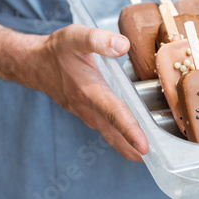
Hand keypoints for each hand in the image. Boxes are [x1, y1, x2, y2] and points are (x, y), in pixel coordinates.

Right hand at [28, 25, 148, 161]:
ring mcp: (88, 115)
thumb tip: (123, 46)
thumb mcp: (75, 37)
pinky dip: (122, 141)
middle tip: (162, 162)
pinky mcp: (88, 116)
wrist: (35, 65)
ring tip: (155, 158)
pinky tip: (136, 144)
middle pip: (115, 134)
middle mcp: (88, 109)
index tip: (144, 147)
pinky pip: (108, 132)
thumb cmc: (57, 51)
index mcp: (89, 91)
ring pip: (112, 137)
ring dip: (130, 148)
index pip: (113, 113)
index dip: (129, 130)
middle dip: (136, 150)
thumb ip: (98, 40)